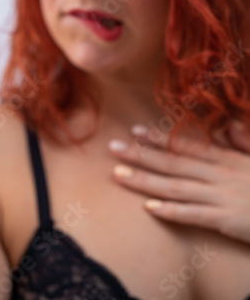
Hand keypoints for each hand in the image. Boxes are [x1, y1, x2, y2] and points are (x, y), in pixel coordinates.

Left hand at [108, 120, 249, 243]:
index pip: (187, 147)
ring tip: (118, 175)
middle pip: (174, 163)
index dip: (159, 139)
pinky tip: (149, 208)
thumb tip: (228, 127)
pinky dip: (172, 212)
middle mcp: (221, 175)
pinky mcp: (228, 221)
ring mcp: (223, 197)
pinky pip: (195, 216)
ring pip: (177, 187)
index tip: (134, 131)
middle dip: (141, 155)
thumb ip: (242, 143)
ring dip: (145, 181)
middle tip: (112, 148)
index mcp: (228, 159)